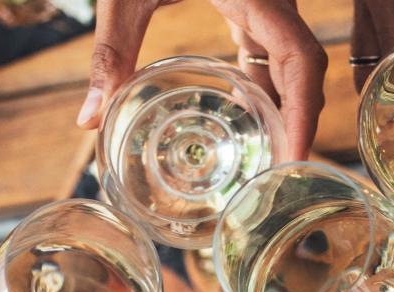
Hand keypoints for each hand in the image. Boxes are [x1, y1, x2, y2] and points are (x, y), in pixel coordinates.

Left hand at [80, 0, 326, 160]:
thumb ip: (110, 54)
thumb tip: (88, 121)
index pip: (300, 57)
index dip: (305, 110)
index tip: (295, 154)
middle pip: (305, 67)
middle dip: (300, 120)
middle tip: (283, 173)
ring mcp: (265, 1)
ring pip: (291, 59)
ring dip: (285, 106)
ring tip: (267, 158)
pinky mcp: (250, 2)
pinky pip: (270, 47)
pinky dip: (265, 84)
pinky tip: (247, 115)